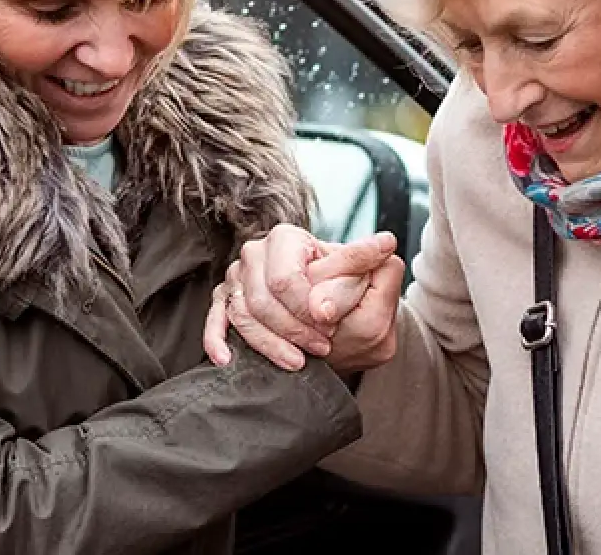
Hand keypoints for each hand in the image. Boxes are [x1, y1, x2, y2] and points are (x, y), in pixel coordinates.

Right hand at [204, 225, 398, 370]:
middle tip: (322, 346)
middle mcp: (256, 254)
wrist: (335, 316)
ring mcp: (236, 280)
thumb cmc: (346, 293)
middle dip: (293, 329)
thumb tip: (385, 244)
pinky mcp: (225, 304)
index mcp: (287, 238)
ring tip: (300, 361)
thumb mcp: (365, 275)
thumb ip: (370, 261)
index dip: (306, 307)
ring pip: (243, 315)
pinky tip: (227, 359)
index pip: (285, 278)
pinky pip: (214, 321)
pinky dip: (217, 340)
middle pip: (262, 299)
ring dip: (271, 343)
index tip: (329, 325)